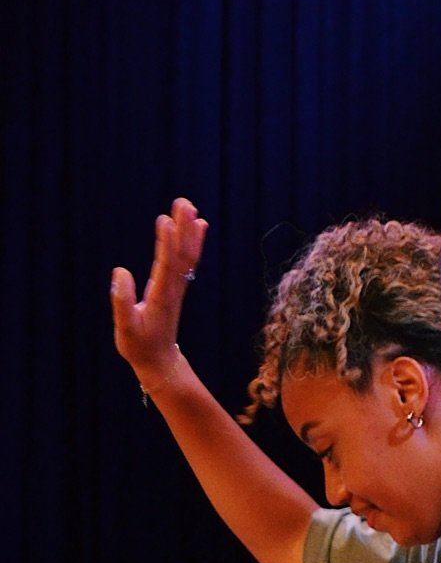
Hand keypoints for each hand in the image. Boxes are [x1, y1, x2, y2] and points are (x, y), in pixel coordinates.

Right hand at [110, 198, 207, 392]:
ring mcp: (177, 286)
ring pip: (186, 255)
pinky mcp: (176, 287)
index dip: (166, 243)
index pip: (165, 265)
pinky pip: (187, 260)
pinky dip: (193, 242)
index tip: (166, 221)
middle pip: (180, 254)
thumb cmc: (139, 345)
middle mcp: (173, 288)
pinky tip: (198, 225)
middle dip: (182, 228)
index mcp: (160, 296)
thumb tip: (120, 272)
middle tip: (183, 202)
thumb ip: (121, 301)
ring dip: (189, 230)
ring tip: (190, 207)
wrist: (159, 360)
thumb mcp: (125, 328)